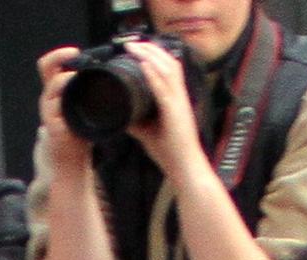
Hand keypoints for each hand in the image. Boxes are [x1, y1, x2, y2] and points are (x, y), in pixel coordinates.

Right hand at [36, 46, 91, 175]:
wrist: (71, 161)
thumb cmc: (80, 136)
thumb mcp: (89, 111)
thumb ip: (95, 97)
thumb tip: (120, 85)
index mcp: (59, 91)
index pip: (53, 65)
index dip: (61, 55)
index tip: (77, 51)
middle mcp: (50, 97)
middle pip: (45, 67)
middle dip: (59, 57)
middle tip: (75, 54)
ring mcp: (49, 110)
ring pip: (51, 87)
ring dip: (64, 79)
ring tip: (76, 76)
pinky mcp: (52, 125)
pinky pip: (55, 108)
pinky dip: (64, 101)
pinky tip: (75, 99)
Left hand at [123, 40, 205, 182]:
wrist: (185, 169)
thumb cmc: (171, 154)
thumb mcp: (148, 134)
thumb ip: (137, 122)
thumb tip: (121, 115)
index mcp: (176, 101)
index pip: (169, 70)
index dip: (155, 56)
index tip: (138, 49)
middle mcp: (180, 99)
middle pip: (169, 63)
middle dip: (150, 50)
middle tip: (131, 43)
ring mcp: (179, 104)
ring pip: (168, 70)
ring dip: (150, 56)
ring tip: (134, 48)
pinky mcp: (175, 113)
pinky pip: (164, 88)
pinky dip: (153, 74)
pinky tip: (143, 65)